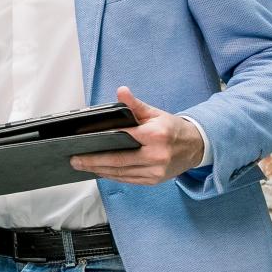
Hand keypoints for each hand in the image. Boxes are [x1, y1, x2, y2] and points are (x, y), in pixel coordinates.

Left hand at [69, 86, 204, 184]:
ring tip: (82, 165)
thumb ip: (135, 105)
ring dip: (99, 170)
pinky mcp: (154, 180)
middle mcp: (156, 155)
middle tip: (74, 160)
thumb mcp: (155, 113)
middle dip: (93, 161)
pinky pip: (128, 179)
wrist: (196, 146)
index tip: (83, 141)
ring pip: (121, 172)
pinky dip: (112, 176)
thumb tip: (121, 91)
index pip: (122, 137)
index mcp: (156, 135)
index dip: (101, 140)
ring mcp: (156, 170)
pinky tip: (99, 171)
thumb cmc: (172, 128)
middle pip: (118, 160)